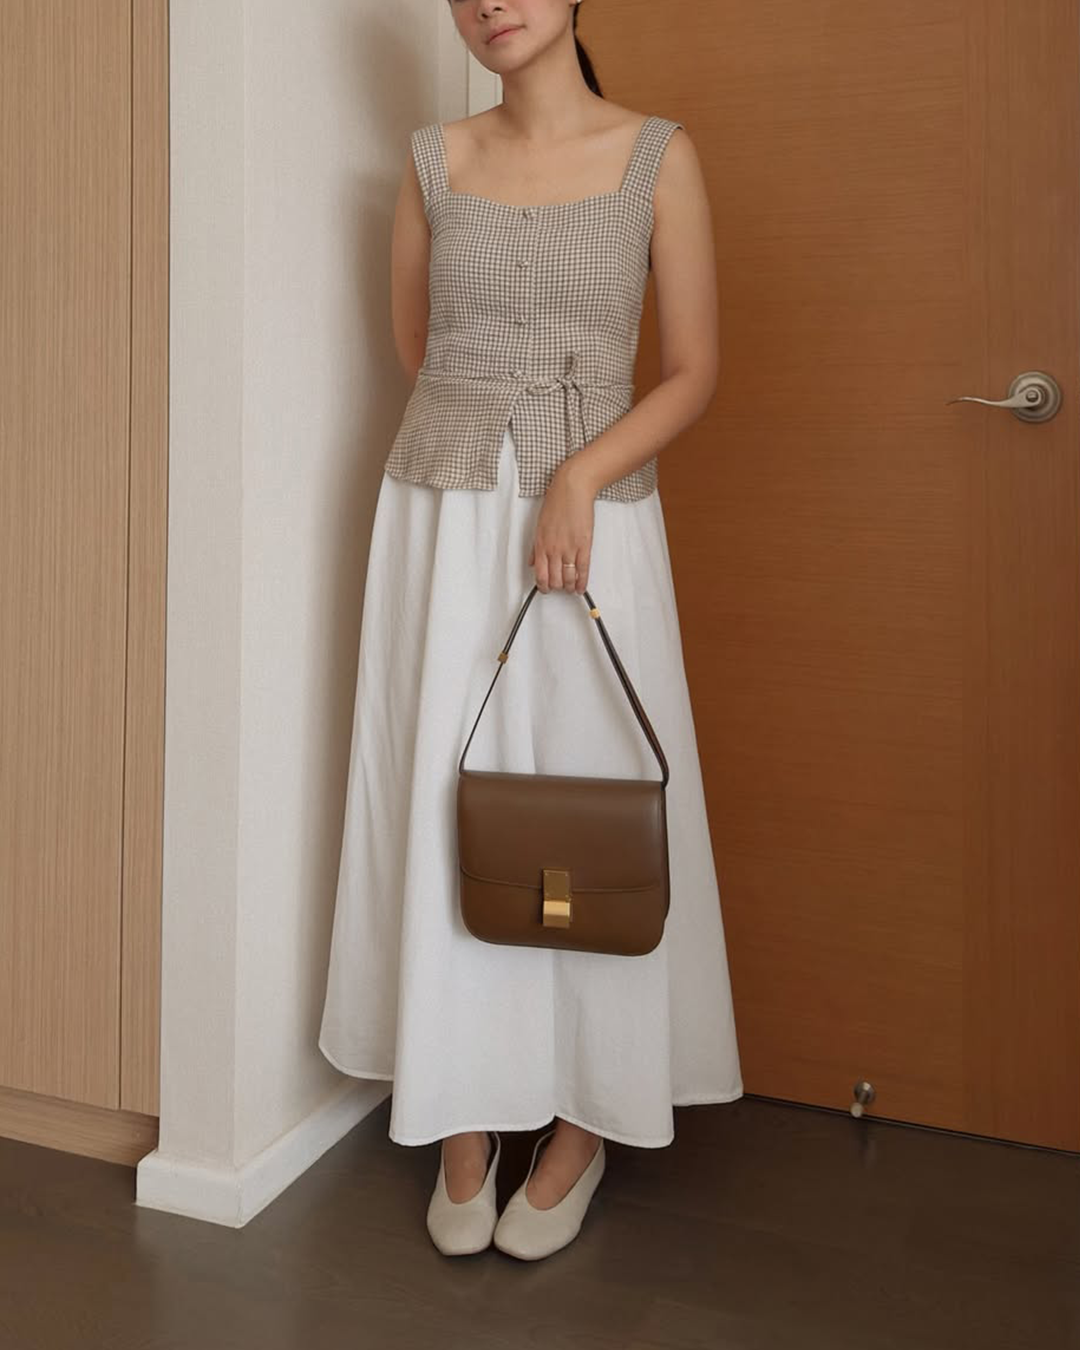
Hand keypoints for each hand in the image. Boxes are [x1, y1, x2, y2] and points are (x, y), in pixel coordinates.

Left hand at [527, 461, 595, 593]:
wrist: (572, 489)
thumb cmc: (556, 503)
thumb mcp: (540, 525)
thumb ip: (536, 547)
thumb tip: (533, 562)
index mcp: (541, 545)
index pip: (540, 575)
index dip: (543, 586)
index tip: (546, 589)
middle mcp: (554, 549)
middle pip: (555, 580)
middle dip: (557, 587)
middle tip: (560, 588)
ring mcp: (570, 548)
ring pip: (568, 578)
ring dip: (570, 587)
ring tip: (571, 589)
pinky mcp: (584, 545)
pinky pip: (583, 570)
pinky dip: (582, 582)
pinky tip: (581, 587)